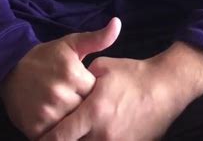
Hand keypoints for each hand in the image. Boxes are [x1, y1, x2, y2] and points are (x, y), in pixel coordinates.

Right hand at [0, 17, 121, 138]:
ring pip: (72, 127)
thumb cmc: (46, 56)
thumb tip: (117, 23)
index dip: (94, 95)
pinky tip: (57, 122)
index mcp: (73, 74)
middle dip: (84, 109)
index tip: (87, 90)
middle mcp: (61, 94)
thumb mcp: (71, 43)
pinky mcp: (35, 128)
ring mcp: (47, 112)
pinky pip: (56, 138)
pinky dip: (58, 134)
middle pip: (85, 112)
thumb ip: (97, 38)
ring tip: (68, 112)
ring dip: (72, 123)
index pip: (96, 94)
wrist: (10, 67)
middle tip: (76, 102)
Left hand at [40, 41, 202, 140]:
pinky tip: (93, 136)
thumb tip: (69, 90)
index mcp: (93, 111)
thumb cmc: (132, 74)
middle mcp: (102, 133)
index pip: (60, 136)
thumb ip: (81, 81)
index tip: (37, 140)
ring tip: (76, 134)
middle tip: (55, 136)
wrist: (165, 87)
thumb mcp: (103, 69)